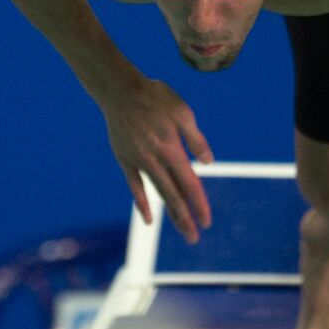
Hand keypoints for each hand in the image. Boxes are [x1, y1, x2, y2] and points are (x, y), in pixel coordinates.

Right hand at [101, 72, 212, 243]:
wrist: (120, 90)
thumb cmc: (156, 98)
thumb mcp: (184, 113)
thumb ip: (196, 140)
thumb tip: (208, 164)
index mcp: (172, 149)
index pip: (190, 184)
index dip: (199, 204)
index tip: (207, 221)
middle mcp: (155, 161)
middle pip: (174, 196)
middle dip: (185, 219)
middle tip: (194, 238)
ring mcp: (138, 162)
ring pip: (158, 194)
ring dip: (170, 214)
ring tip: (182, 230)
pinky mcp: (125, 159)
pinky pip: (134, 186)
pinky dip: (142, 203)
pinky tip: (148, 219)